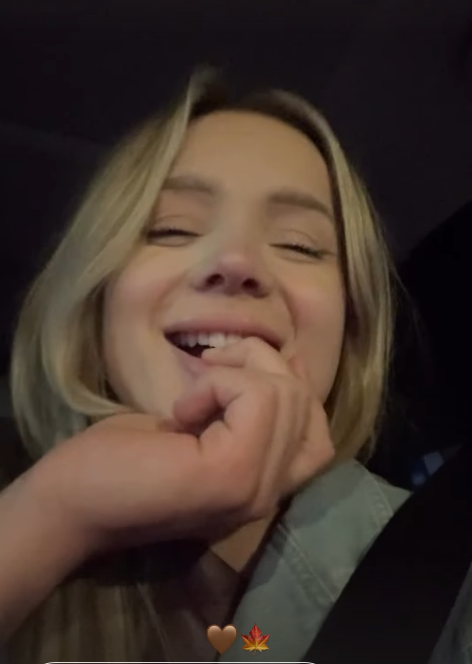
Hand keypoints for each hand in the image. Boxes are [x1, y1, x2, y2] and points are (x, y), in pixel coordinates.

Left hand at [28, 338, 333, 557]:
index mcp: (263, 485)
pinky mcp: (231, 473)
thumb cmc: (124, 462)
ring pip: (288, 395)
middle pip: (305, 402)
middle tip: (209, 370)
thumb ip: (247, 409)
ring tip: (193, 395)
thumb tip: (284, 360)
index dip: (288, 389)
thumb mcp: (202, 427)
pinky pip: (256, 398)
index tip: (235, 375)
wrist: (72, 501)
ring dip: (238, 372)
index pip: (319, 435)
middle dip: (261, 364)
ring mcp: (254, 487)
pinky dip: (220, 384)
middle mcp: (270, 493)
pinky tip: (182, 410)